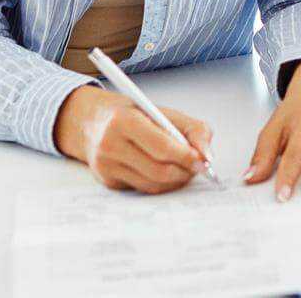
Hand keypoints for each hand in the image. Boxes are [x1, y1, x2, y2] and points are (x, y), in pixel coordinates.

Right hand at [54, 85, 211, 193]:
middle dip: (184, 172)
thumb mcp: (163, 112)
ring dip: (175, 180)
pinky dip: (160, 183)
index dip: (187, 157)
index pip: (162, 147)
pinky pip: (143, 188)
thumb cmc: (134, 114)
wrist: (93, 121)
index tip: (204, 161)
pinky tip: (165, 172)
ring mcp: (106, 166)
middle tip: (198, 168)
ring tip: (185, 169)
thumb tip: (207, 156)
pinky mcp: (108, 181)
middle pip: (158, 170)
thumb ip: (193, 129)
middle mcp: (111, 145)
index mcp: (125, 121)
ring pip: (152, 184)